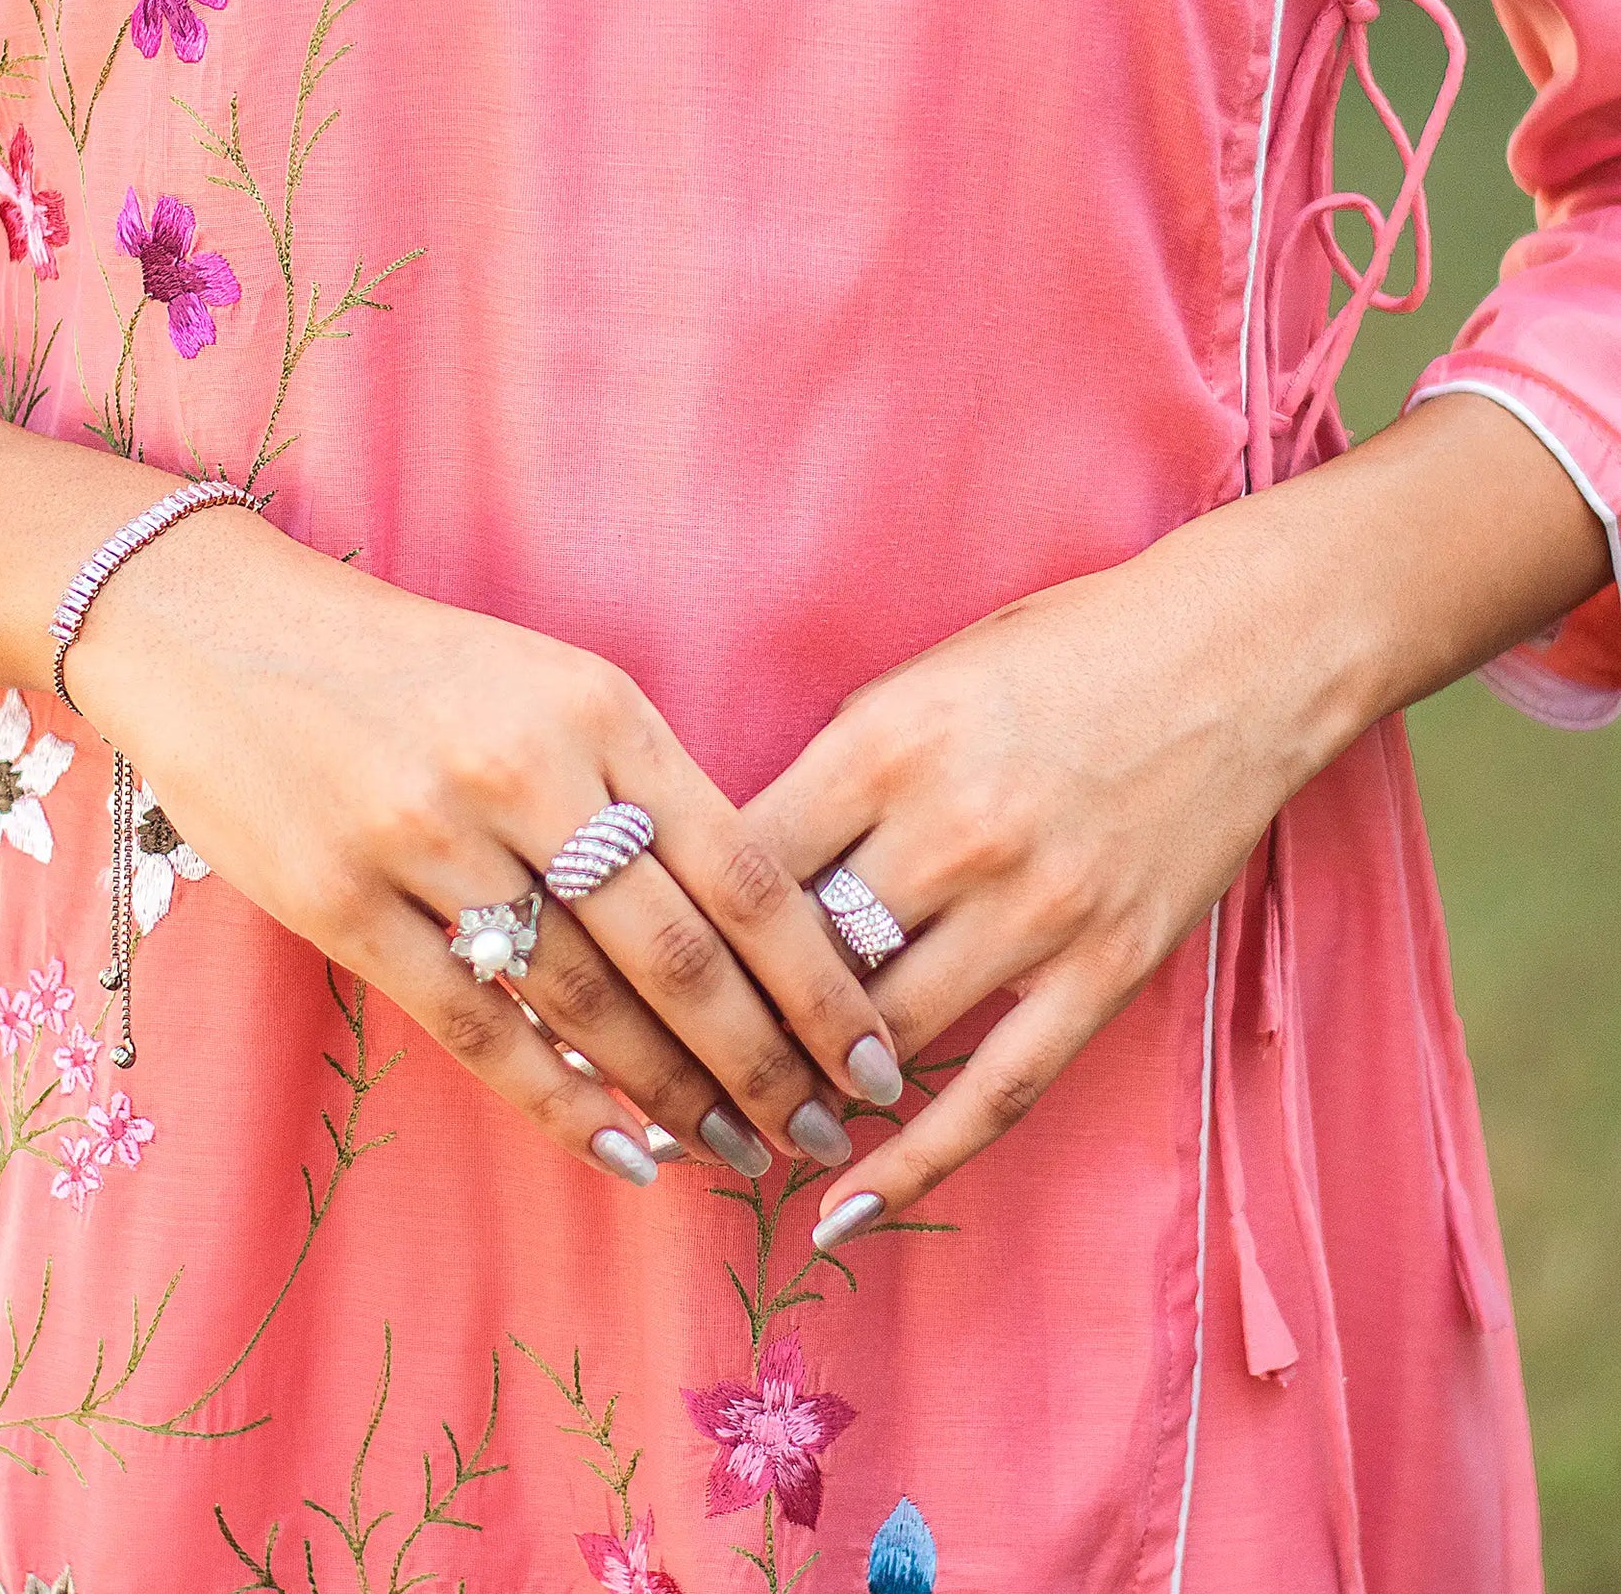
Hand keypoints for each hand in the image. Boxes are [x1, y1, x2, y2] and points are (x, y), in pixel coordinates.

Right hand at [67, 510, 904, 1187]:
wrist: (219, 627)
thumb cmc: (409, 662)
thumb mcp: (547, 681)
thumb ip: (639, 783)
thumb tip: (749, 928)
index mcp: (598, 706)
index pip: (744, 867)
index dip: (821, 980)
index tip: (877, 1053)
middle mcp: (526, 769)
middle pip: (680, 953)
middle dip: (768, 1062)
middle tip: (826, 1128)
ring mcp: (429, 838)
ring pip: (587, 1001)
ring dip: (677, 1095)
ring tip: (739, 1152)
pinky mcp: (343, 902)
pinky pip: (477, 1026)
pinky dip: (562, 1100)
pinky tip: (625, 1153)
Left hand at [741, 396, 1613, 1247]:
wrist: (1236, 653)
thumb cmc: (1061, 649)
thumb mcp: (921, 677)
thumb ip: (836, 771)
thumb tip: (733, 868)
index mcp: (887, 742)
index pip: (743, 867)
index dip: (673, 934)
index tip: (618, 981)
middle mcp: (954, 831)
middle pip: (800, 963)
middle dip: (720, 1032)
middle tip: (655, 1080)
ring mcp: (1036, 908)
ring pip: (881, 1036)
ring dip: (802, 1092)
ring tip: (733, 1131)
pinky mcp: (1107, 966)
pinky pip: (998, 1089)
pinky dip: (916, 1158)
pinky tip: (845, 1205)